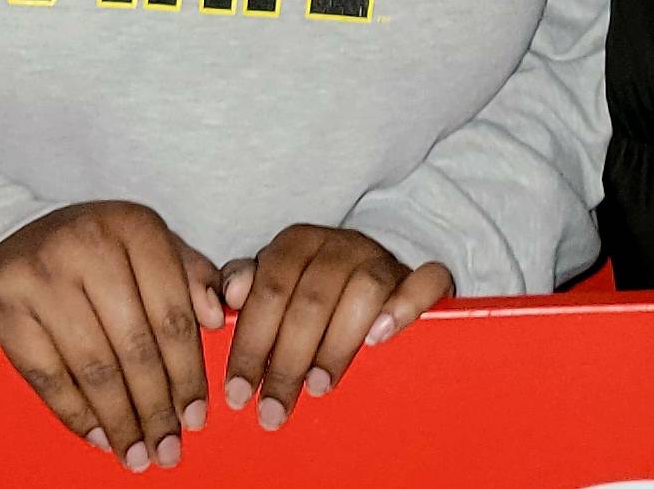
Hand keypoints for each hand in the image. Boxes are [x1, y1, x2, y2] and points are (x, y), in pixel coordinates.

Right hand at [0, 202, 226, 470]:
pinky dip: (76, 415)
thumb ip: (191, 276)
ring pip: (93, 367)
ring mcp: (42, 274)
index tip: (197, 415)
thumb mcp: (149, 245)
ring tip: (137, 453)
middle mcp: (88, 244)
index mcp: (135, 226)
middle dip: (155, 409)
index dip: (188, 373)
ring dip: (120, 421)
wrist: (14, 232)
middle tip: (168, 449)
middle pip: (134, 346)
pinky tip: (99, 436)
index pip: (172, 315)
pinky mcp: (3, 302)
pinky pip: (47, 375)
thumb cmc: (97, 248)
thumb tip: (216, 318)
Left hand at [216, 224, 453, 428]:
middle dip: (286, 362)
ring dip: (337, 344)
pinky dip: (404, 307)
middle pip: (311, 299)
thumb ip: (244, 290)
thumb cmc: (310, 301)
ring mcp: (383, 258)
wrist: (373, 285)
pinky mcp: (422, 277)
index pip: (268, 290)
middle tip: (272, 410)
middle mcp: (339, 244)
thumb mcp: (272, 292)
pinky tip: (381, 338)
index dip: (250, 343)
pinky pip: (426, 281)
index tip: (237, 393)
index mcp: (296, 244)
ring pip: (364, 290)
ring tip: (318, 387)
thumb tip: (227, 300)